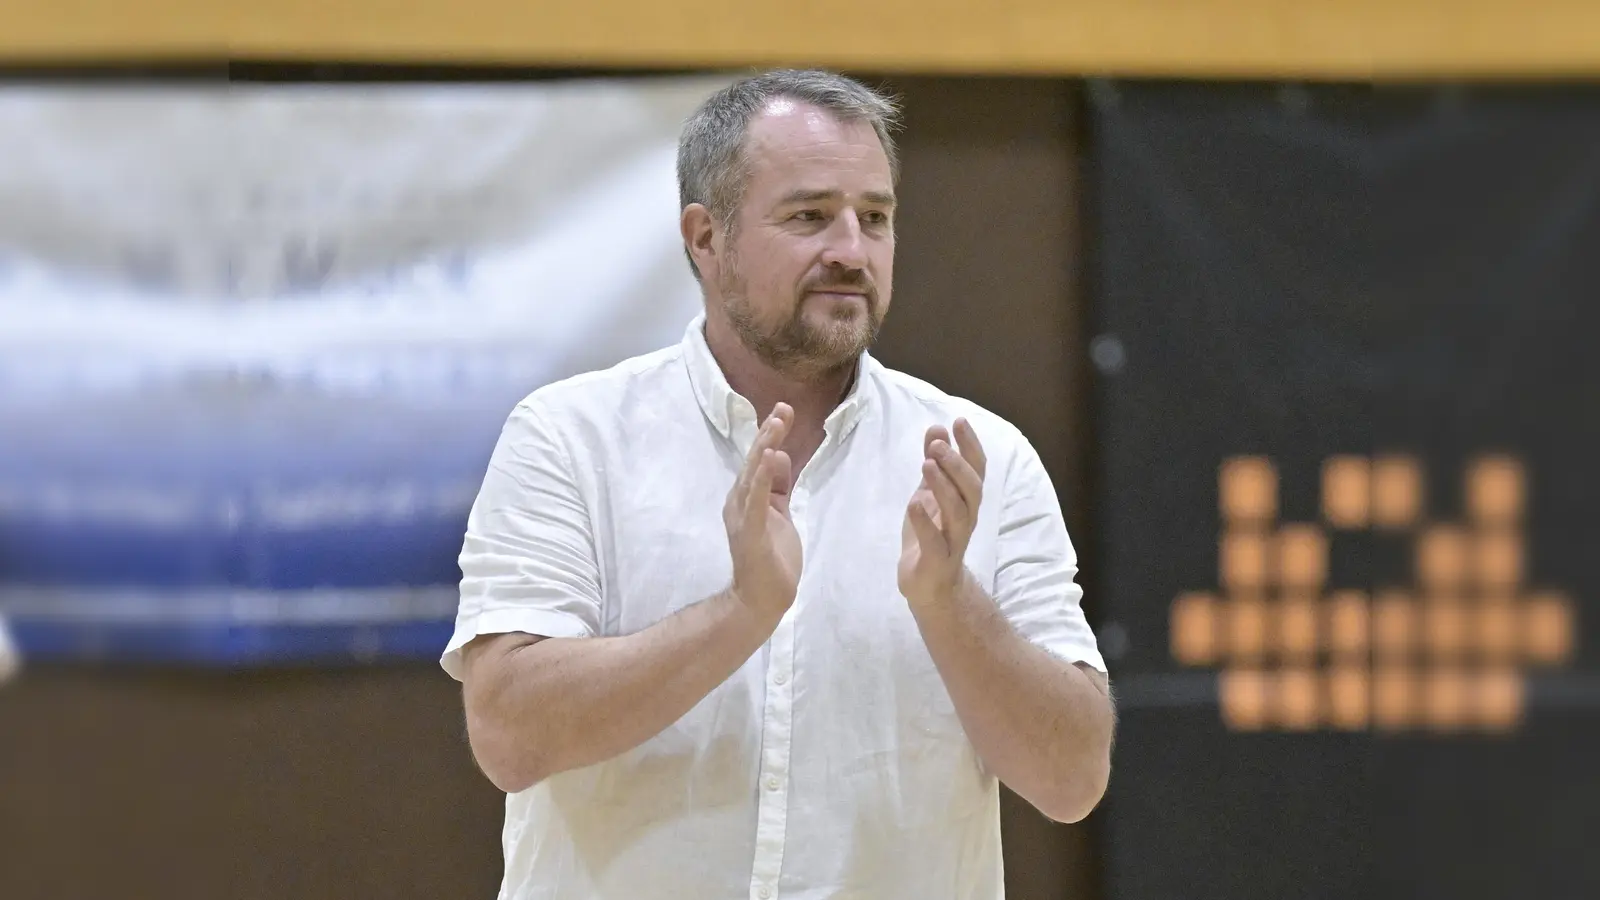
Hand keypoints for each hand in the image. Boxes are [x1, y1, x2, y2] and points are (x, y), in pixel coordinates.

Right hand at [724, 403, 802, 625]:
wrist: (763, 599)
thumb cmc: (771, 558)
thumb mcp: (779, 513)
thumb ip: (778, 486)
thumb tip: (780, 455)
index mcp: (746, 498)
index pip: (759, 460)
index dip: (770, 435)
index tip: (784, 411)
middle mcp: (739, 503)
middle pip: (754, 462)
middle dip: (768, 434)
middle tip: (783, 410)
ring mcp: (743, 517)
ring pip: (753, 475)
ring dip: (764, 449)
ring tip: (776, 425)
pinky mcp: (751, 532)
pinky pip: (757, 501)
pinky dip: (762, 478)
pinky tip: (770, 458)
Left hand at [899, 418, 987, 607]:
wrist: (929, 585)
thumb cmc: (931, 534)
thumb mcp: (929, 494)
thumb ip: (934, 464)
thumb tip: (937, 429)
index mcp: (966, 501)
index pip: (977, 470)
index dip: (971, 446)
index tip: (959, 421)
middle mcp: (966, 519)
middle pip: (972, 489)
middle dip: (957, 464)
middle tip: (938, 445)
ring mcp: (954, 541)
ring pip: (958, 512)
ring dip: (944, 487)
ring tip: (927, 465)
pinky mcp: (937, 561)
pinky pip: (935, 542)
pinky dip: (925, 522)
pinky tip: (914, 504)